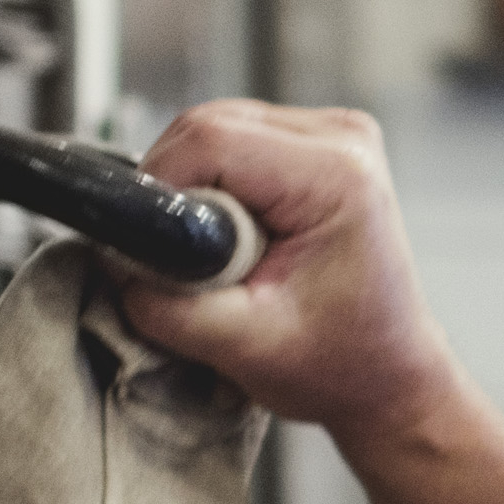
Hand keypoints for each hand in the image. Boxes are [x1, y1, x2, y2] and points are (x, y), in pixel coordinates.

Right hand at [111, 100, 458, 443]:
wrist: (388, 378)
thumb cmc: (343, 365)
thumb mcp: (244, 347)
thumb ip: (168, 304)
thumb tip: (115, 263)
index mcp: (338, 174)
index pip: (210, 138)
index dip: (160, 187)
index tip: (150, 244)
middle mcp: (342, 138)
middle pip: (208, 125)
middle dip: (174, 193)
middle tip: (187, 262)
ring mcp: (333, 135)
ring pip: (214, 131)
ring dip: (193, 191)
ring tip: (219, 257)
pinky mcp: (315, 147)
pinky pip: (233, 144)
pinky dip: (214, 189)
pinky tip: (234, 237)